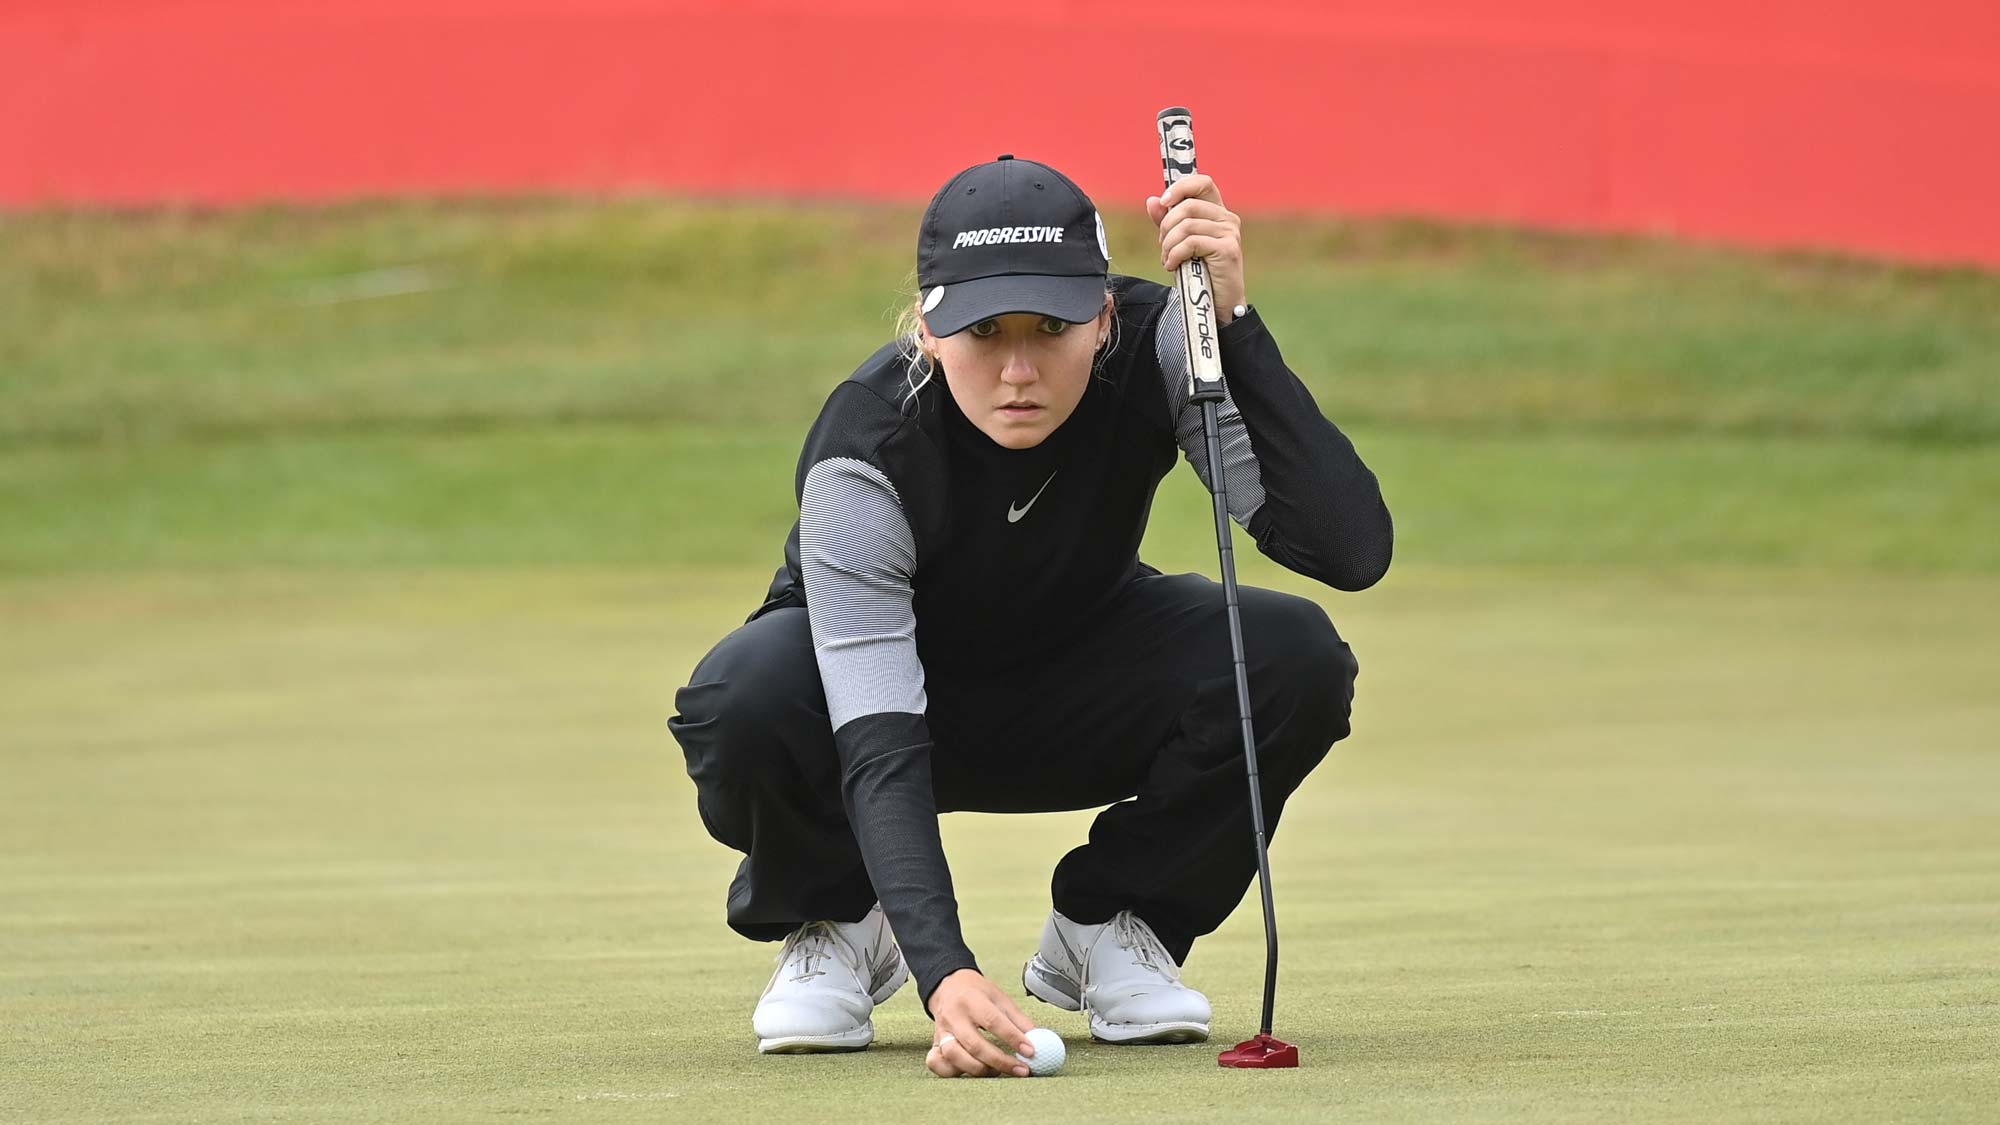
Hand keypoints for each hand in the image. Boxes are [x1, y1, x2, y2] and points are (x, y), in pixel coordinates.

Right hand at [924, 969, 1037, 1077]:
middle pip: (975, 1044)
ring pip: (955, 1056)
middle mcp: (953, 1016)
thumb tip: (1039, 1038)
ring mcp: (941, 1031)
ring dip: (979, 1069)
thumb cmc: (977, 993)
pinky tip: (970, 1071)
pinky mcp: (934, 1043)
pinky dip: (952, 1071)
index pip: (993, 1021)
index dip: (1013, 1038)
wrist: (948, 985)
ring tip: (997, 1071)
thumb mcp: (999, 997)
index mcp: (971, 1000)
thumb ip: (1018, 1019)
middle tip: (1022, 1070)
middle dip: (1001, 1061)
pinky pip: (937, 1063)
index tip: (1031, 1051)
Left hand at [1146, 173, 1246, 323]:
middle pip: (1187, 206)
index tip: (1163, 202)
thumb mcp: (1179, 244)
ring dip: (1168, 245)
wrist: (1217, 305)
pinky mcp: (1228, 249)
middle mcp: (1227, 218)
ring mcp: (1230, 233)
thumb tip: (1152, 201)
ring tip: (1168, 260)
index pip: (1202, 182)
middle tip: (1163, 247)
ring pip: (1186, 225)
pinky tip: (1173, 266)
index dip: (1180, 187)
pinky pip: (1191, 242)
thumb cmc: (1199, 274)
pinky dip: (1175, 255)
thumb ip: (1167, 222)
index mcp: (1217, 212)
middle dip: (1166, 227)